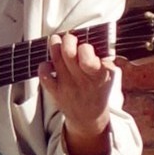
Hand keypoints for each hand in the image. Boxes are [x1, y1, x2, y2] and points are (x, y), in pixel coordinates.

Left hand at [39, 30, 113, 154]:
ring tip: (57, 40)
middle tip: (70, 37)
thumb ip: (105, 59)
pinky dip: (44, 66)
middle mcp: (81, 81)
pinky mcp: (55, 92)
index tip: (85, 45)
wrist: (89, 117)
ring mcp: (67, 87)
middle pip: (69, 54)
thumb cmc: (99, 90)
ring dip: (55, 46)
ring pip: (56, 60)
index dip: (85, 49)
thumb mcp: (109, 76)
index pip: (88, 60)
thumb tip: (95, 37)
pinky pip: (44, 76)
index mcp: (98, 75)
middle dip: (68, 40)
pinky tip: (49, 62)